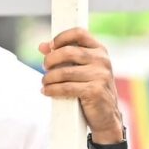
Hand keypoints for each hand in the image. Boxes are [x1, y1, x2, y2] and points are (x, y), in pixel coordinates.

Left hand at [39, 26, 124, 143]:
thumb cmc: (90, 89)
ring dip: (49, 78)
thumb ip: (64, 57)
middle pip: (68, 51)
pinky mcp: (95, 91)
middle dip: (51, 60)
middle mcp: (102, 60)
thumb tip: (42, 46)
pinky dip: (52, 89)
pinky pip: (66, 87)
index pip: (79, 33)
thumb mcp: (81, 70)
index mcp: (99, 50)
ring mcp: (100, 75)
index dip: (61, 37)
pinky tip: (46, 91)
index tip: (50, 47)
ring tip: (44, 82)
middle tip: (44, 67)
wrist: (106, 116)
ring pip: (64, 72)